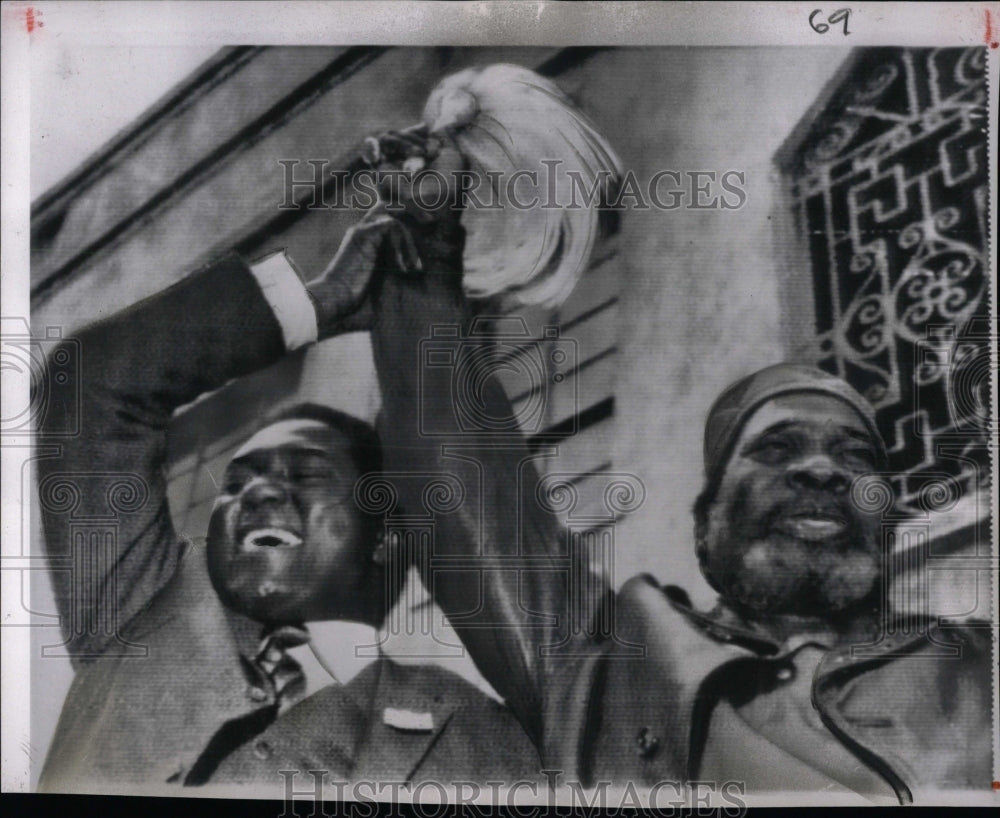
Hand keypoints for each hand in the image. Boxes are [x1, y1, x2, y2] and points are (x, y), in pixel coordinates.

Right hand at [306, 206, 421, 337]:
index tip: (427, 228)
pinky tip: (402, 269)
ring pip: (394, 216)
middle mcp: (363, 231)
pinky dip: (402, 246)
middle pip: (390, 204)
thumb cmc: (356, 302)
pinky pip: (391, 225)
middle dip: (413, 210)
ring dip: (410, 242)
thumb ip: (399, 274)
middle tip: (430, 222)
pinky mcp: (362, 236)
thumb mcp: (385, 285)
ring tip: (417, 268)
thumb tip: (423, 277)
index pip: (388, 214)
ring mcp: (361, 231)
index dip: (408, 217)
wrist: (334, 303)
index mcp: (367, 240)